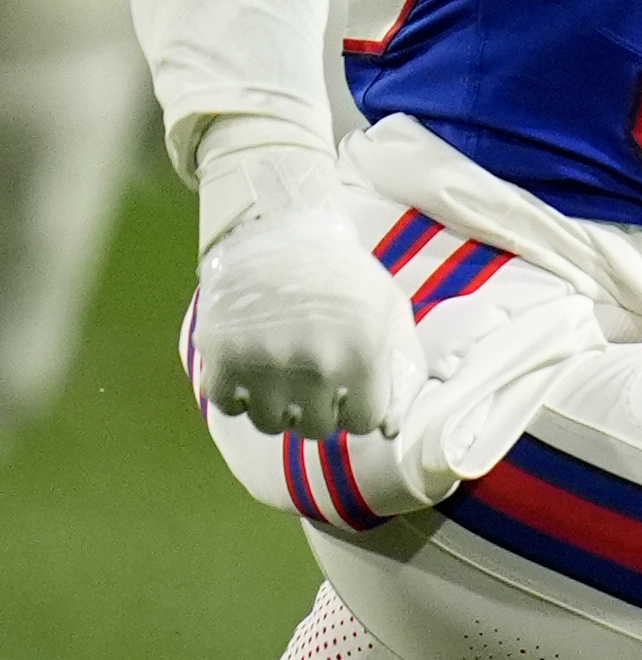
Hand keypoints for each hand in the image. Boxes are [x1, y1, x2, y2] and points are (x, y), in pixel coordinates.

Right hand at [189, 155, 406, 438]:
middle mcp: (314, 366)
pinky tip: (250, 373)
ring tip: (282, 380)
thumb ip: (401, 367)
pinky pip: (227, 406)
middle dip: (319, 412)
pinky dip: (237, 397)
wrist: (277, 230)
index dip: (358, 411)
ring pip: (271, 424)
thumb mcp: (390, 309)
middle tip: (313, 386)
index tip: (349, 394)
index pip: (364, 423)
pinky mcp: (221, 356)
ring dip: (278, 409)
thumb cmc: (342, 273)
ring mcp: (264, 363)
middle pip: (317, 429)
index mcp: (362, 355)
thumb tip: (392, 428)